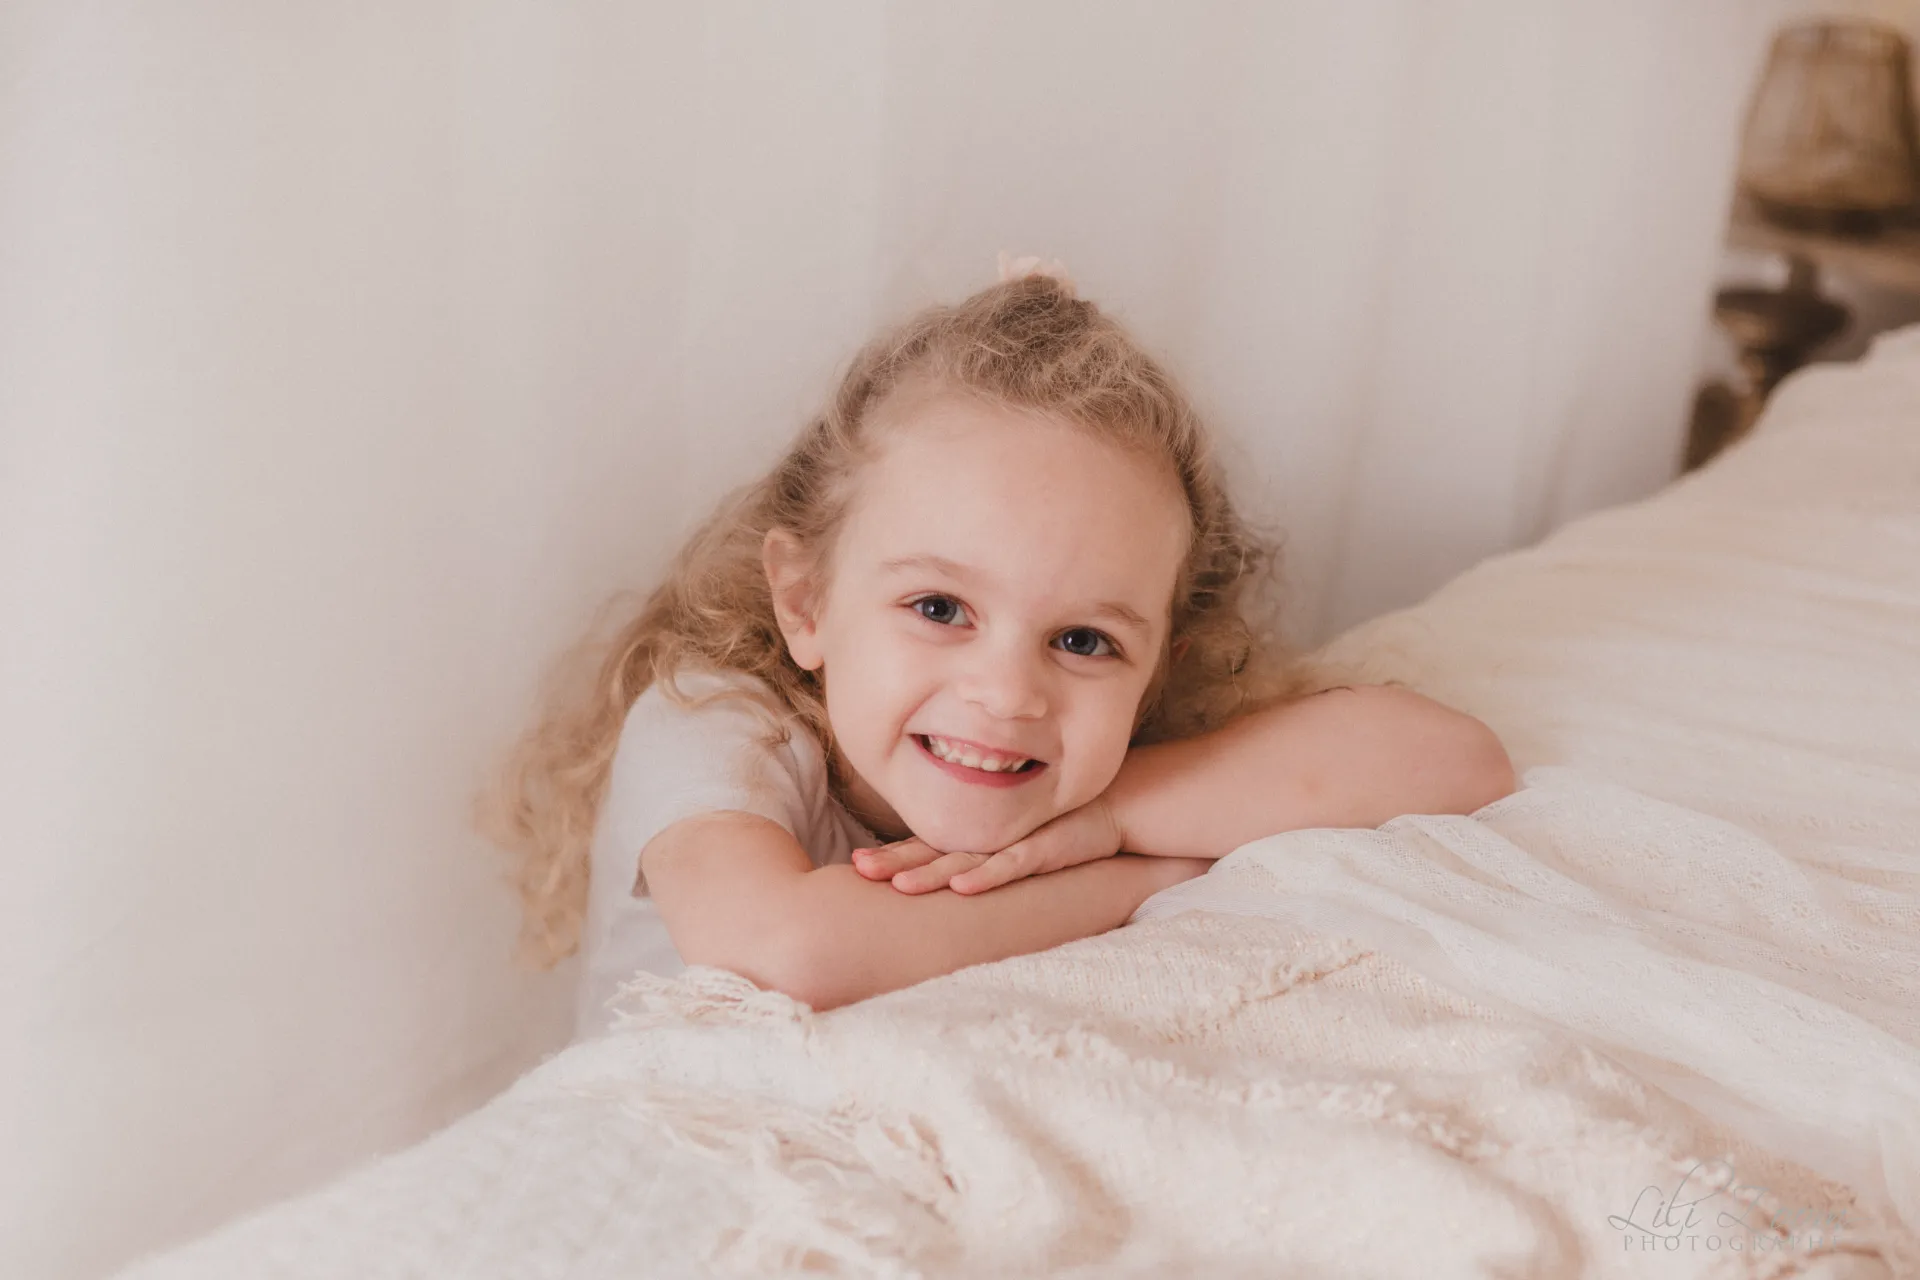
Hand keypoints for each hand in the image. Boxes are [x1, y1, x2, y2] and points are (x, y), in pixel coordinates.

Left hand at [851, 795, 1125, 894]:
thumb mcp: (1012, 848)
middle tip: (858, 869)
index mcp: (975, 841)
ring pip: (963, 861)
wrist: (1109, 811)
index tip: (854, 866)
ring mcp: (1013, 844)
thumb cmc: (1056, 832)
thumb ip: (980, 861)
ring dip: (929, 873)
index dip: (890, 856)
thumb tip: (945, 885)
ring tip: (896, 885)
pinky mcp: (1042, 850)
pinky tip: (962, 887)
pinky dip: (986, 877)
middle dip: (894, 862)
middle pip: (931, 853)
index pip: (924, 850)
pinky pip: (1010, 866)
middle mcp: (987, 841)